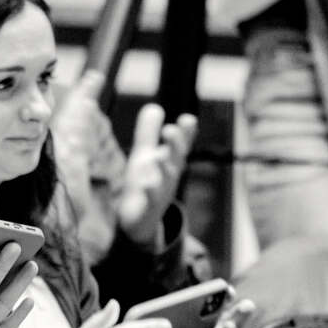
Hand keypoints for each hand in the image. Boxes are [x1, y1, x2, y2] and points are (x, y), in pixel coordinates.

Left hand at [117, 103, 196, 249]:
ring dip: (163, 167)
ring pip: (165, 179)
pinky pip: (150, 200)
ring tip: (159, 156)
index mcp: (168, 160)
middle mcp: (168, 175)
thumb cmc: (143, 183)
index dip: (185, 132)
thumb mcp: (144, 155)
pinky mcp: (147, 208)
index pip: (180, 143)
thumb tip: (154, 106)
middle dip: (175, 144)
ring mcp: (160, 192)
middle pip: (175, 157)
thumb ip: (148, 132)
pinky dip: (150, 193)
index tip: (188, 119)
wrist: (138, 221)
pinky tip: (147, 185)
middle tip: (170, 130)